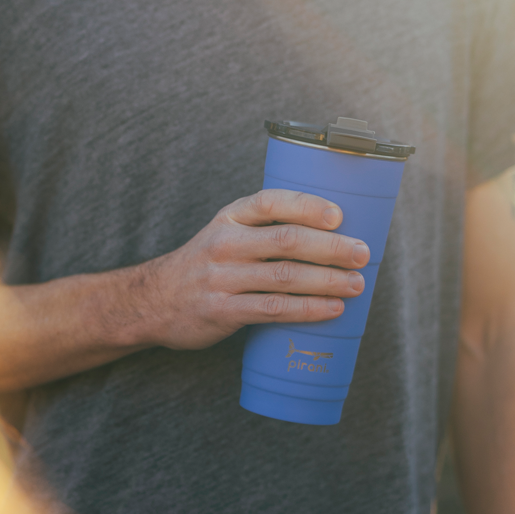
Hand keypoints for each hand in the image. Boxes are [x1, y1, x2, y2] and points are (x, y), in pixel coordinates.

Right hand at [136, 188, 369, 349]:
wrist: (152, 301)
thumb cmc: (205, 265)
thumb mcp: (225, 233)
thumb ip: (265, 229)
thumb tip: (331, 234)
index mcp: (230, 217)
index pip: (272, 202)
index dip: (308, 206)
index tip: (339, 215)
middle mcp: (225, 243)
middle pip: (287, 241)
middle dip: (331, 247)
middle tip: (362, 254)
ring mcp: (222, 278)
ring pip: (285, 277)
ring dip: (327, 281)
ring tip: (356, 284)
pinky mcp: (222, 311)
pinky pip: (273, 309)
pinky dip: (307, 309)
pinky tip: (331, 310)